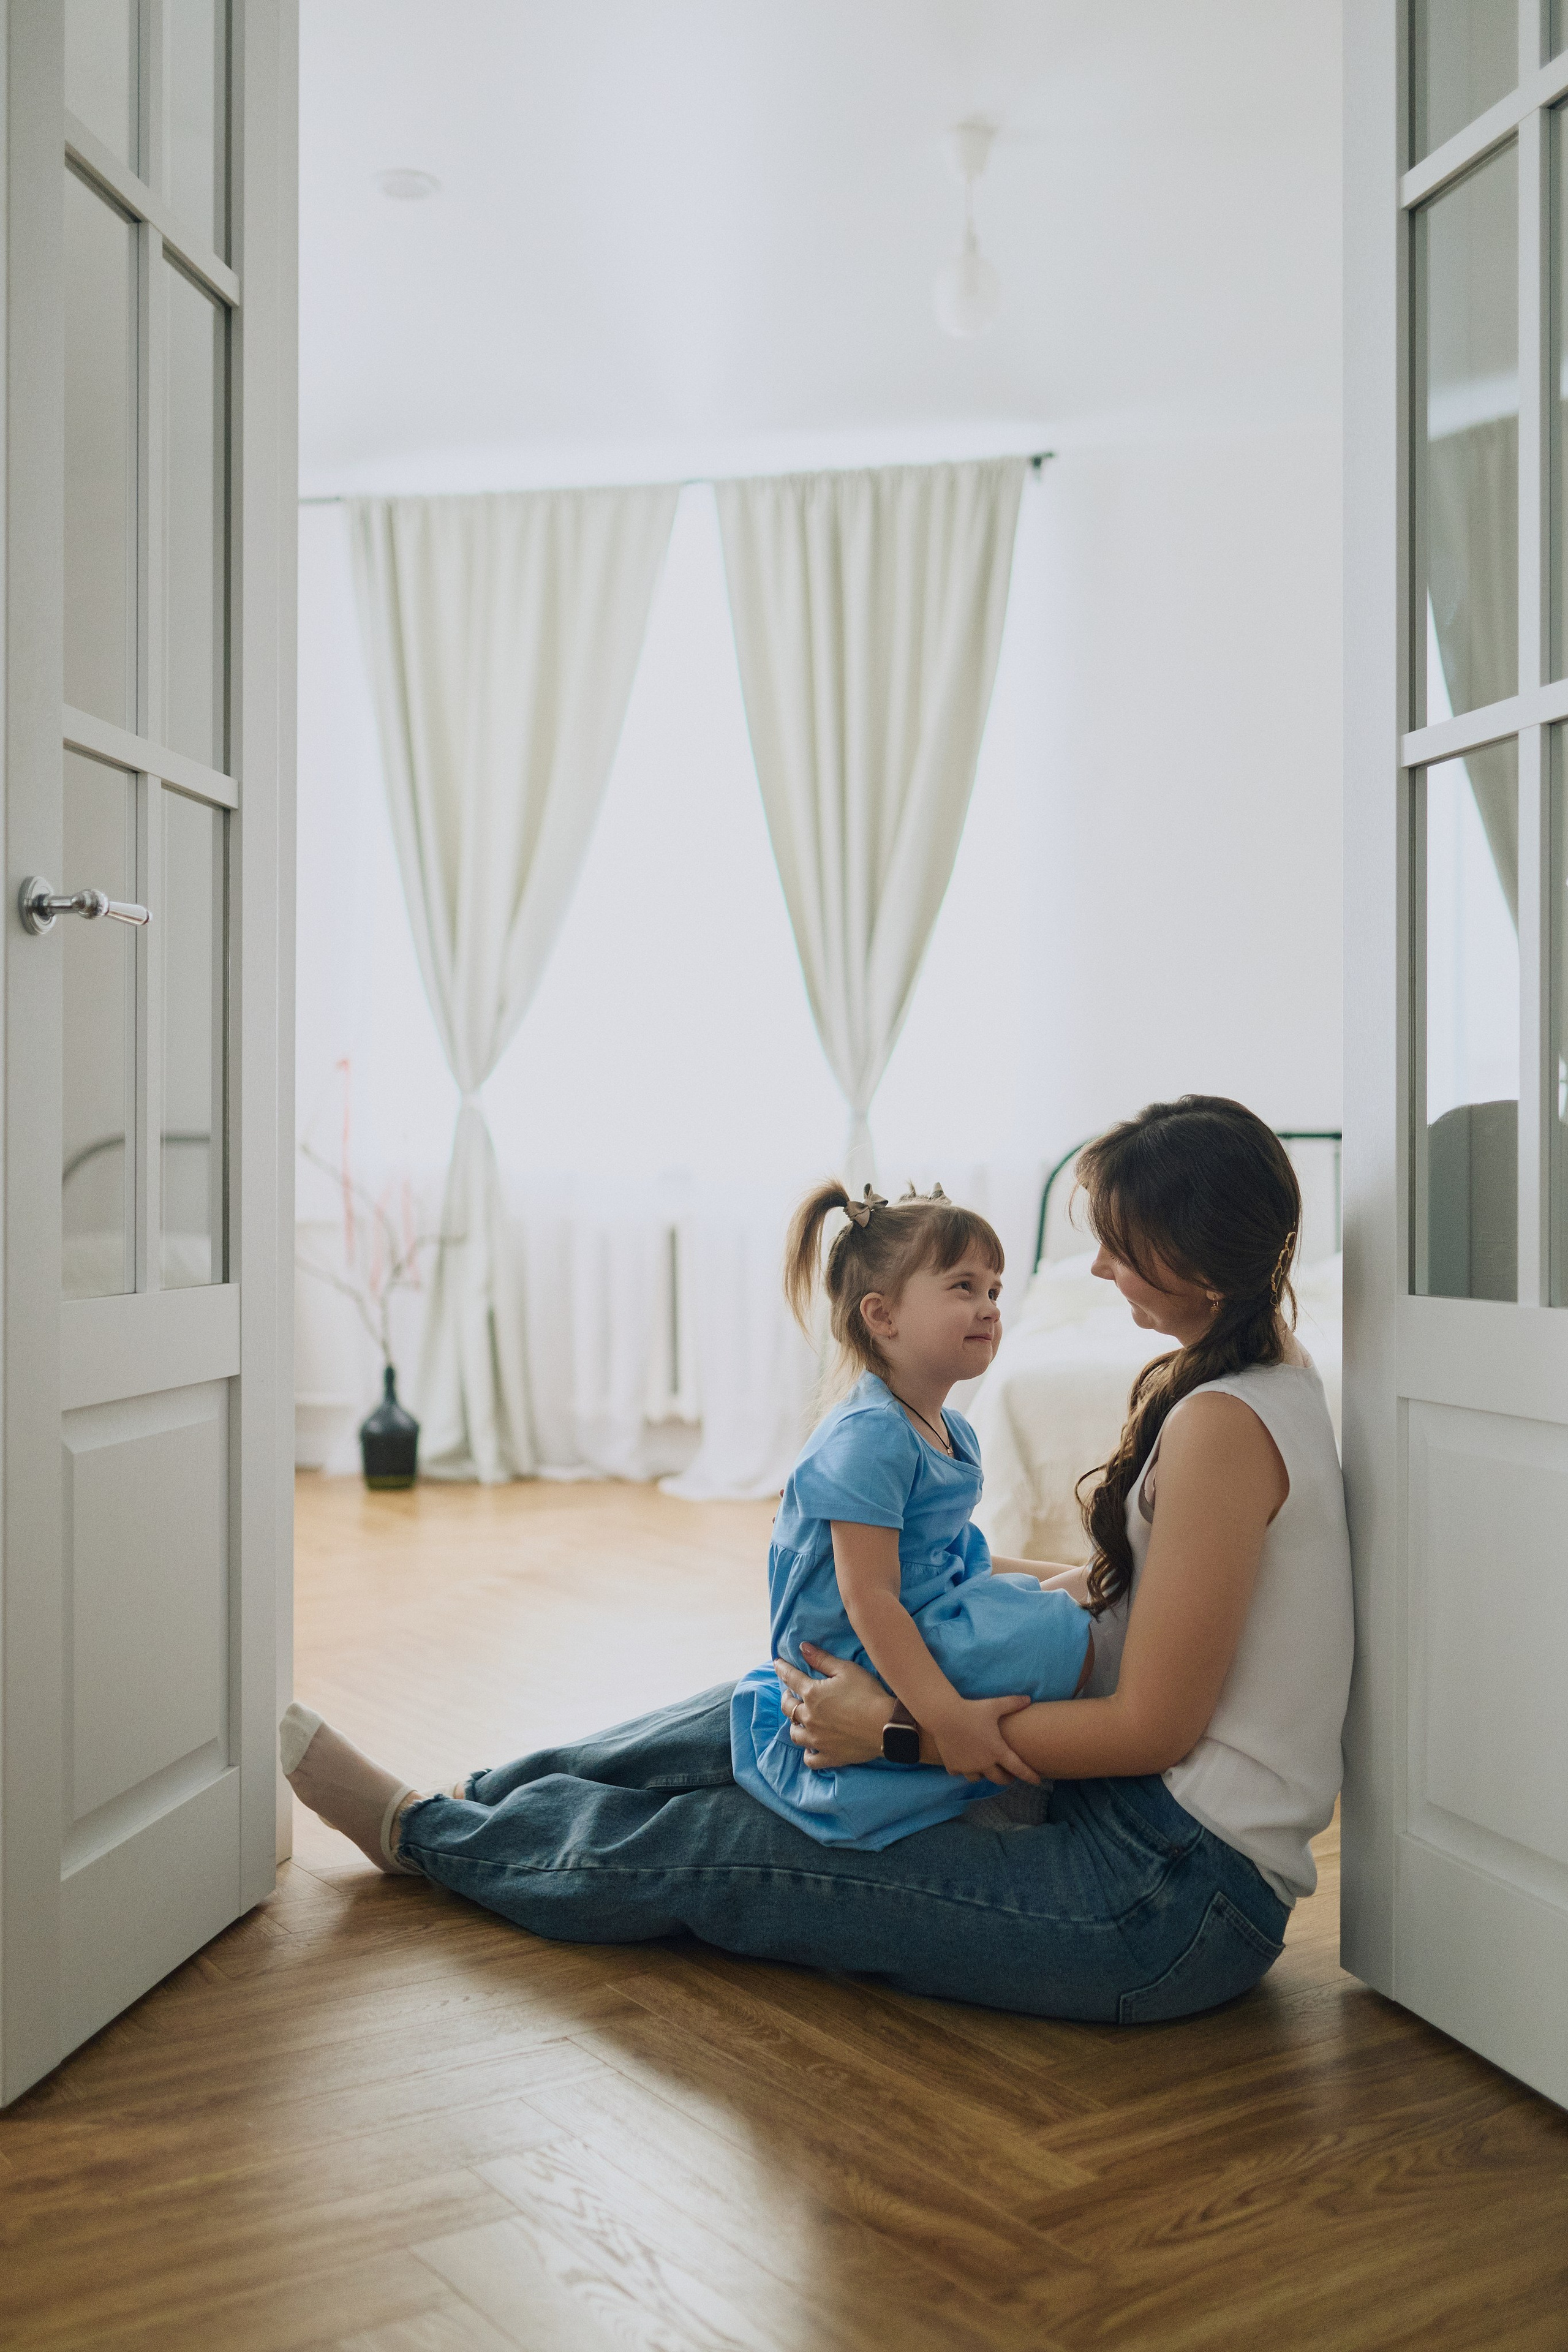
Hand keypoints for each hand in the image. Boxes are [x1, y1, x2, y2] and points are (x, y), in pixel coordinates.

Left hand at [773, 1644, 891, 1768]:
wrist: (886, 1726)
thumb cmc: (868, 1694)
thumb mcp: (846, 1669)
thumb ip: (822, 1659)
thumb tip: (802, 1648)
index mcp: (812, 1694)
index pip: (791, 1678)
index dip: (783, 1669)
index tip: (777, 1663)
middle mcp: (809, 1718)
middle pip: (788, 1708)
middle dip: (787, 1698)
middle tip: (789, 1694)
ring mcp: (817, 1740)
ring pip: (795, 1734)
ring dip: (794, 1724)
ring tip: (798, 1720)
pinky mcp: (829, 1756)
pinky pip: (810, 1759)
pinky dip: (808, 1753)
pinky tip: (810, 1748)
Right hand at [925, 1694, 1040, 1787]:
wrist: (944, 1715)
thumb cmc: (971, 1710)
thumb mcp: (994, 1705)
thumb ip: (1012, 1703)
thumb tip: (1028, 1699)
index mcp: (997, 1751)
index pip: (1018, 1768)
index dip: (1029, 1775)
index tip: (1037, 1781)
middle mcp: (984, 1763)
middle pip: (1000, 1779)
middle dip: (1006, 1778)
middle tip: (1008, 1774)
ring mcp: (967, 1767)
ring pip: (979, 1778)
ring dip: (984, 1774)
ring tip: (985, 1767)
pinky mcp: (953, 1766)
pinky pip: (960, 1773)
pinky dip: (963, 1769)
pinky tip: (963, 1761)